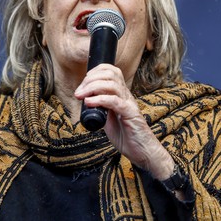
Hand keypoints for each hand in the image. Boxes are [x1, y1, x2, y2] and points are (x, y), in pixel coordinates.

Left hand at [74, 64, 176, 179]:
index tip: (83, 83)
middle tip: (79, 92)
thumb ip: (101, 109)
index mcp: (122, 94)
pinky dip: (99, 99)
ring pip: (112, 85)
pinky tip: (89, 103)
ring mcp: (129, 103)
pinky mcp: (130, 114)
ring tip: (81, 96)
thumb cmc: (126, 135)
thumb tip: (86, 103)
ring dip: (92, 87)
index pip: (112, 71)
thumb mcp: (110, 118)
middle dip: (91, 79)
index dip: (96, 71)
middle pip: (111, 74)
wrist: (141, 150)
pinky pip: (114, 101)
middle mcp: (126, 95)